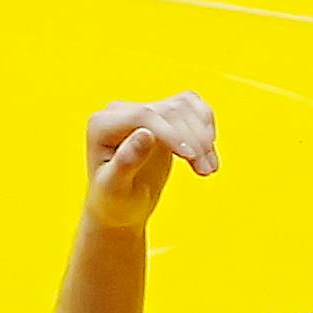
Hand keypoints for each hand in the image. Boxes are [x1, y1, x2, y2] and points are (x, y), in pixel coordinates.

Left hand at [83, 93, 219, 228]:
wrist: (122, 206)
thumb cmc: (113, 201)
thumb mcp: (116, 188)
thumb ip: (126, 161)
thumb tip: (145, 134)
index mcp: (102, 125)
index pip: (143, 116)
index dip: (171, 132)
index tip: (190, 155)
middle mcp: (121, 112)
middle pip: (168, 111)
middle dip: (192, 139)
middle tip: (206, 171)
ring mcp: (143, 111)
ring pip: (184, 107)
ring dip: (202, 135)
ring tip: (209, 168)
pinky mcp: (162, 115)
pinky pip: (191, 106)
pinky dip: (205, 126)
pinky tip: (209, 149)